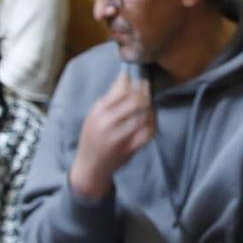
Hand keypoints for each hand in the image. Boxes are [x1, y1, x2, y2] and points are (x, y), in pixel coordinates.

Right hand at [66, 70, 156, 200]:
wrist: (90, 167)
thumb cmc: (92, 136)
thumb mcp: (94, 114)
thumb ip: (110, 97)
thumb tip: (125, 76)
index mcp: (98, 111)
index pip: (122, 91)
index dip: (134, 84)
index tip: (139, 81)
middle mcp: (108, 123)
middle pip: (135, 102)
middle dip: (145, 94)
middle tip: (147, 92)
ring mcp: (120, 137)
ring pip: (144, 116)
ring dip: (150, 109)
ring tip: (149, 105)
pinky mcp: (130, 149)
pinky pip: (148, 133)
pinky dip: (152, 124)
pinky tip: (150, 121)